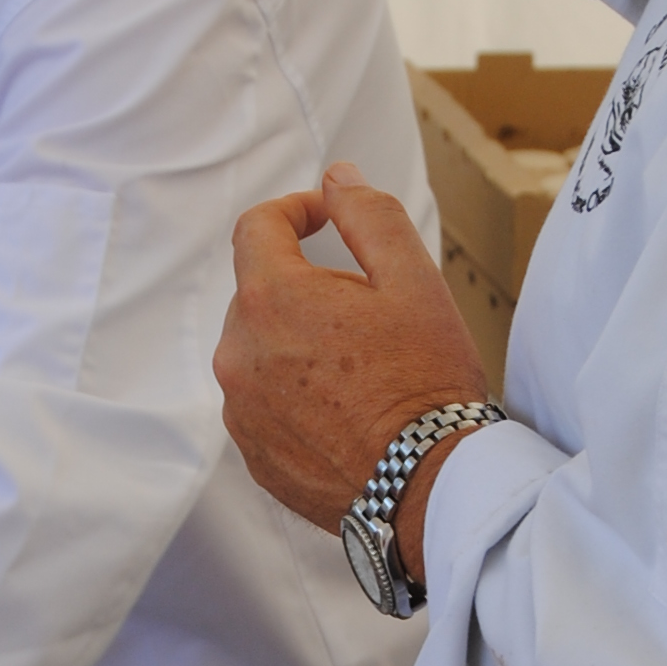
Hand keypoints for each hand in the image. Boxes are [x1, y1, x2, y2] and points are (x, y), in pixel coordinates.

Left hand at [215, 163, 487, 583]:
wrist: (427, 486)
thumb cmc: (427, 382)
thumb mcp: (413, 280)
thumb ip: (368, 215)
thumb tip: (336, 179)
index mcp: (271, 299)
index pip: (256, 228)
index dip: (292, 211)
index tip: (322, 219)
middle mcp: (239, 353)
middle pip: (259, 294)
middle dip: (305, 288)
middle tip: (368, 313)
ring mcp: (241, 409)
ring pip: (260, 351)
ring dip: (298, 345)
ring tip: (360, 371)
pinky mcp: (253, 454)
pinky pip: (265, 405)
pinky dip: (295, 396)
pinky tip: (345, 411)